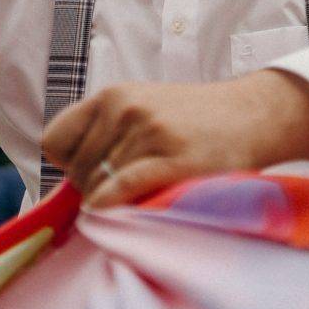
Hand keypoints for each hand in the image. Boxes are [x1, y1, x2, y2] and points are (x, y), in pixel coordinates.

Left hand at [43, 69, 308, 207]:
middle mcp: (124, 107)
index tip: (94, 174)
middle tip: (129, 192)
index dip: (69, 165)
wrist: (254, 115)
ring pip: (98, 186)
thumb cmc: (195, 123)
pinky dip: (113, 207)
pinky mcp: (172, 157)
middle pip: (77, 171)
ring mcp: (148, 131)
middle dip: (95, 189)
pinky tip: (126, 213)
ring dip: (113, 203)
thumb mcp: (143, 110)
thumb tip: (70, 188)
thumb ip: (106, 136)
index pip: (55, 140)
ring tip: (145, 196)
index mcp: (112, 95)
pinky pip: (120, 191)